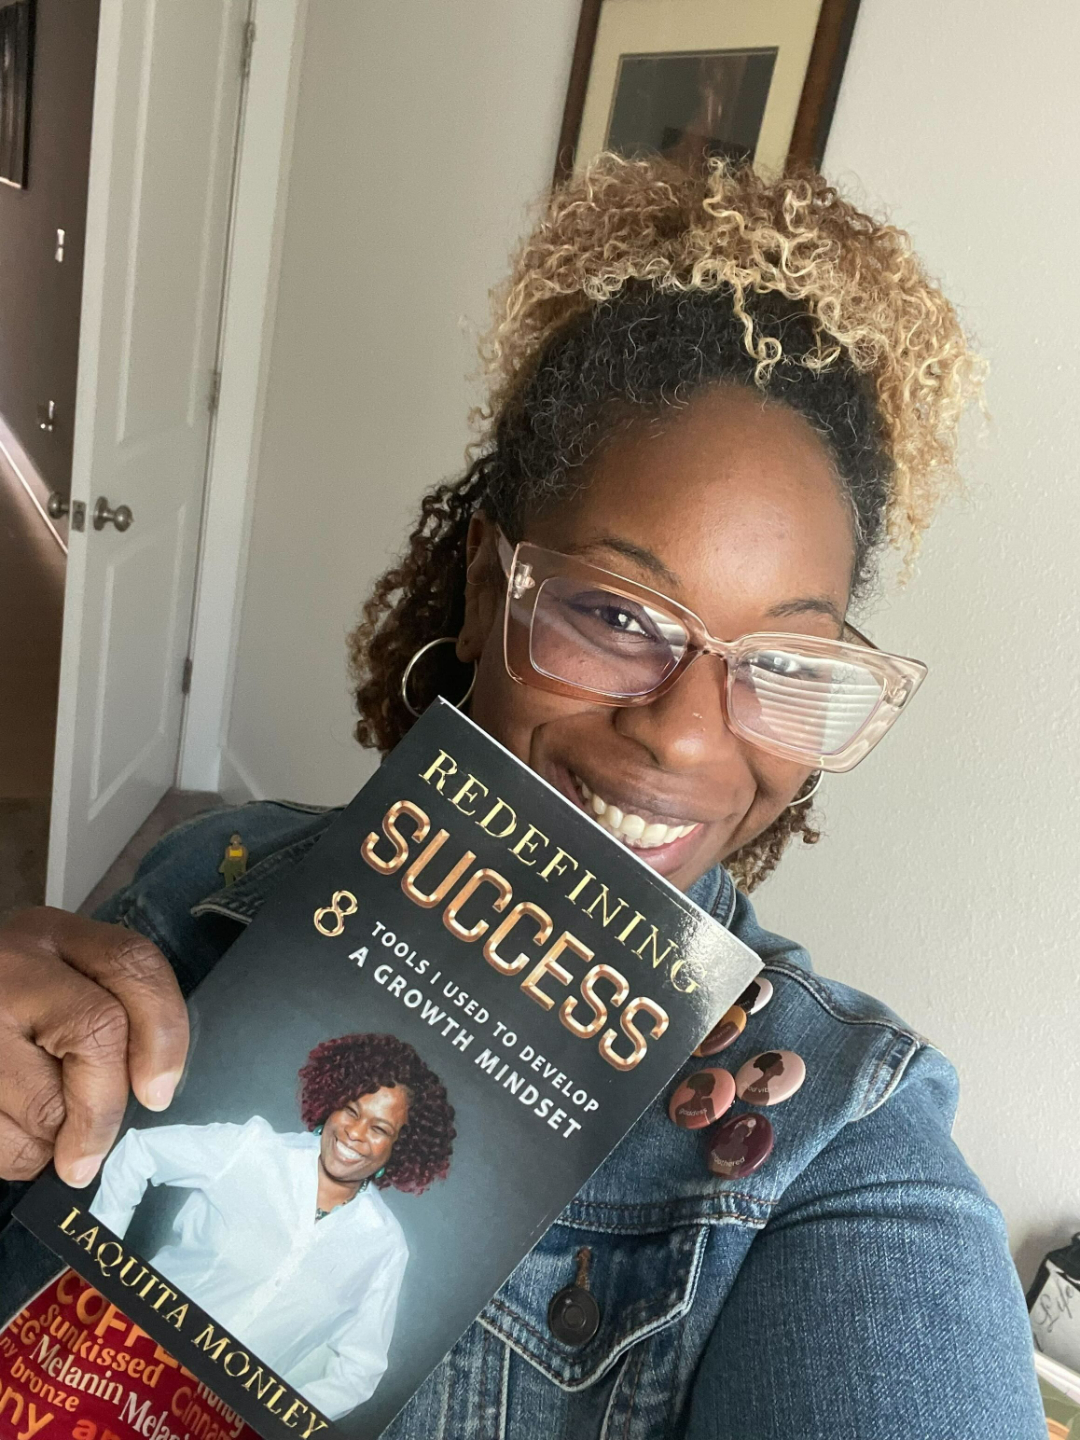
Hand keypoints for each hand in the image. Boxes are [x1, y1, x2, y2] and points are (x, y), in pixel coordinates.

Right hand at [0, 907, 188, 1186]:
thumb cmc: (8, 1006)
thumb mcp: (53, 980)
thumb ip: (104, 1013)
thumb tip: (149, 1097)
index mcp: (53, 936)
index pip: (132, 963)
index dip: (163, 1031)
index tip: (158, 1094)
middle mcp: (13, 967)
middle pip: (98, 1031)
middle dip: (104, 1108)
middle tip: (93, 1154)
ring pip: (44, 1105)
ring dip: (54, 1140)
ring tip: (40, 1134)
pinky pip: (4, 1140)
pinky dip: (18, 1153)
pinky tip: (11, 1131)